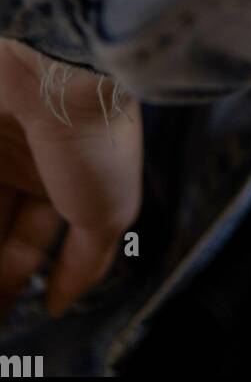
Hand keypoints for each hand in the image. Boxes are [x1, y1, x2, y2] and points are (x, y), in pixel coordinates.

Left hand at [0, 40, 141, 320]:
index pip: (35, 237)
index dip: (22, 276)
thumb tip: (63, 301)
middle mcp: (24, 159)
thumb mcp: (109, 212)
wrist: (63, 71)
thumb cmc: (96, 136)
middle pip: (0, 225)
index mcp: (67, 176)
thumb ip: (87, 262)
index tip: (14, 310)